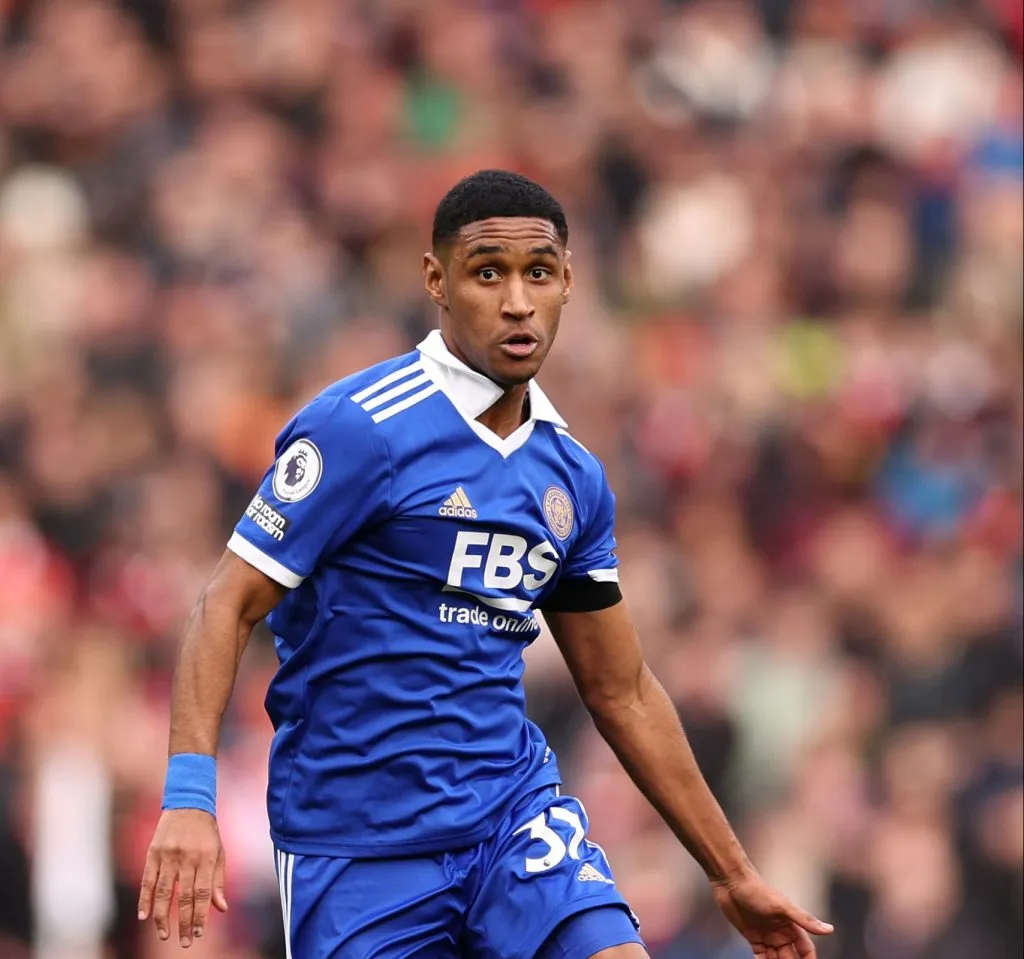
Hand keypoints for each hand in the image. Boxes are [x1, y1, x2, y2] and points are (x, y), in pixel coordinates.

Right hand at [138, 809, 227, 947]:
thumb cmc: (207, 832)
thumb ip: (218, 880)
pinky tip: (143, 916)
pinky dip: (145, 899)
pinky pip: (147, 880)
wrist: (188, 804)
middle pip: (184, 896)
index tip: (199, 933)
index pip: (203, 892)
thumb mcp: (218, 852)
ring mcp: (168, 855)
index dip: (201, 915)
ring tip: (164, 934)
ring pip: (164, 891)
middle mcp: (187, 858)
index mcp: (206, 857)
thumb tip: (222, 908)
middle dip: (184, 922)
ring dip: (163, 916)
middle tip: (185, 942)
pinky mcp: (153, 853)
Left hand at [711, 871, 833, 958]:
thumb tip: (830, 930)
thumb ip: (804, 919)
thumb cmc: (758, 890)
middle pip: (791, 958)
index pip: (806, 950)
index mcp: (792, 926)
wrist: (731, 882)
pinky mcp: (753, 938)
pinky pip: (761, 958)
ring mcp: (767, 936)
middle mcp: (781, 933)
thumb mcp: (781, 906)